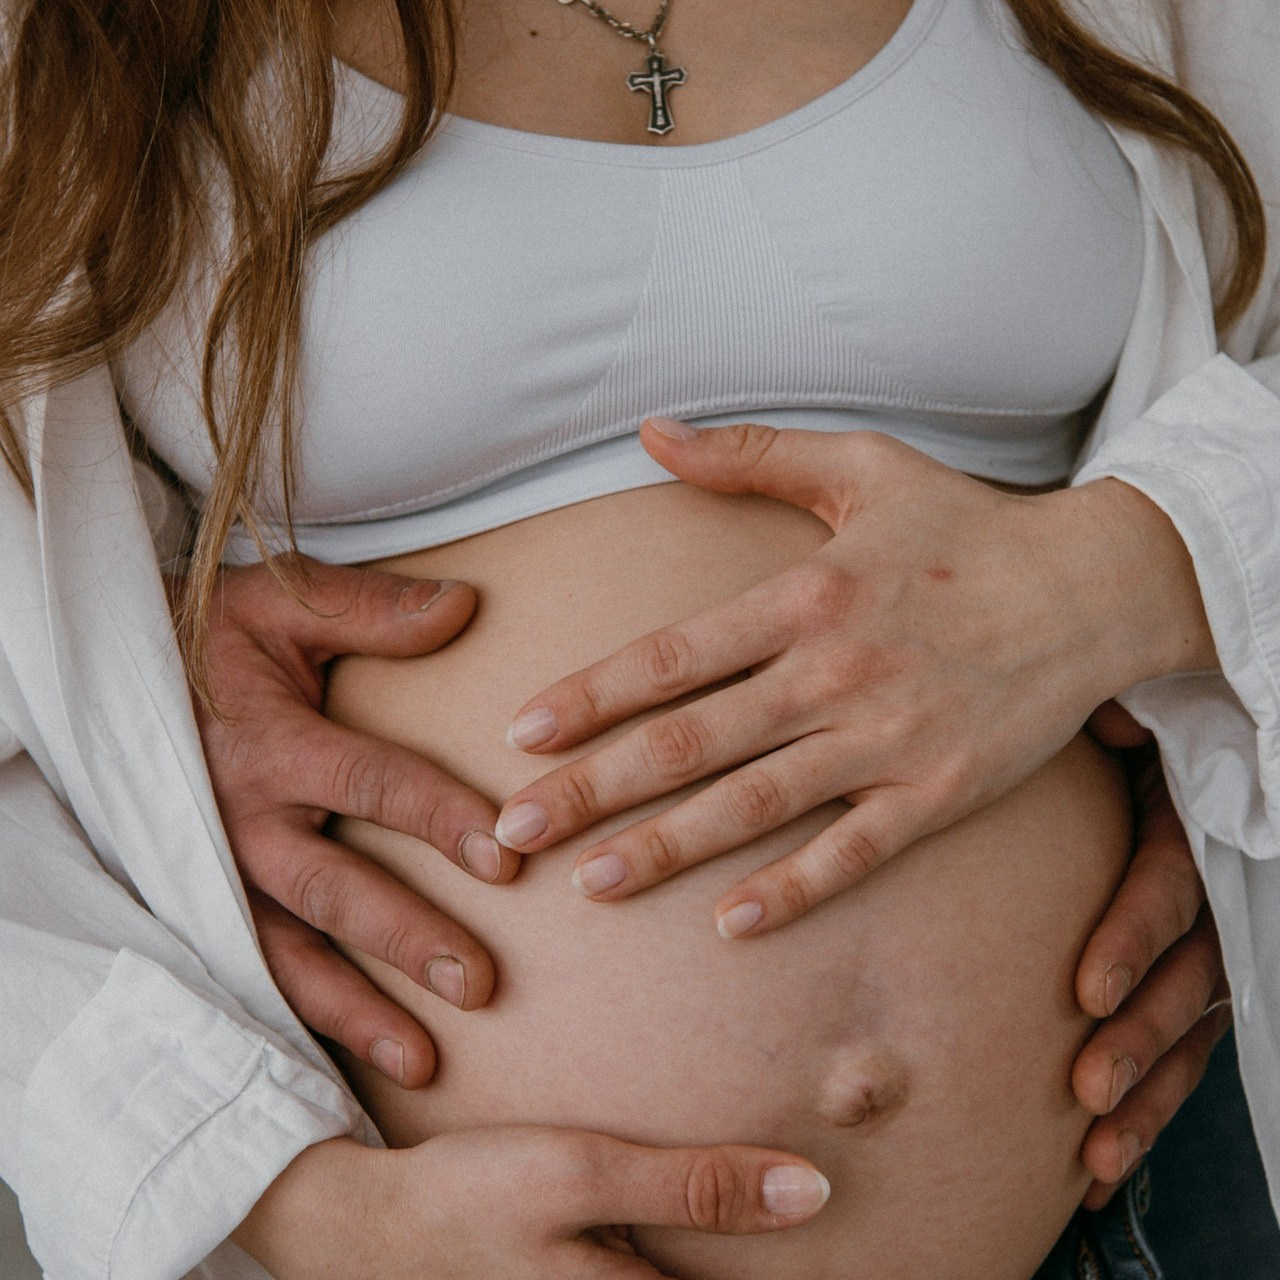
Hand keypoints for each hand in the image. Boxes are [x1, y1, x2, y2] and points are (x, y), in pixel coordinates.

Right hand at [191, 556, 519, 1086]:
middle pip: (332, 889)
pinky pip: (253, 969)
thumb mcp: (281, 606)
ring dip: (355, 1009)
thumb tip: (463, 607)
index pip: (369, 784)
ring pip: (288, 952)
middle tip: (478, 982)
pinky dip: (299, 1018)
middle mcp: (242, 820)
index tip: (506, 856)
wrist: (119, 681)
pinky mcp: (207, 902)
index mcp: (272, 744)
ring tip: (423, 1061)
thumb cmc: (215, 642)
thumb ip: (369, 611)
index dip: (438, 818)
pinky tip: (349, 1063)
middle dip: (405, 937)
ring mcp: (220, 873)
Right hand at [234, 1127, 830, 1278]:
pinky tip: (709, 1238)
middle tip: (884, 1262)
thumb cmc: (472, 1197)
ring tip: (805, 1247)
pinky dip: (692, 1260)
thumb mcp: (582, 1176)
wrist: (365, 1231)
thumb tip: (815, 1193)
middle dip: (788, 1272)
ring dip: (735, 1261)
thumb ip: (693, 1187)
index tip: (918, 1272)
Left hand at [495, 422, 1213, 935]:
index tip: (520, 734)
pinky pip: (858, 852)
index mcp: (806, 596)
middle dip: (595, 788)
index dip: (590, 697)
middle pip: (692, 741)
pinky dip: (796, 889)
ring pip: (757, 804)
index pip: (673, 657)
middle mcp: (835, 672)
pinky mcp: (942, 791)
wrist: (1098, 585)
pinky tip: (730, 924)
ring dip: (668, 847)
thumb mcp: (862, 466)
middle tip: (515, 830)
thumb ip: (752, 454)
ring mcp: (888, 738)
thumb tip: (652, 431)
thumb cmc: (968, 526)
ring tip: (589, 883)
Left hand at [1072, 707, 1228, 1207]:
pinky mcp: (1196, 990)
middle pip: (1186, 976)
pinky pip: (1182, 1057)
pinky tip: (1098, 1171)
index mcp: (1190, 822)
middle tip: (1086, 1088)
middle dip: (1138, 1037)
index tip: (1084, 991)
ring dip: (1147, 1095)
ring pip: (1189, 1031)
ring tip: (1096, 1152)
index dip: (1132, 938)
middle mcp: (1213, 895)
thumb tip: (1108, 725)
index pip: (1168, 887)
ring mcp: (1211, 950)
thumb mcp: (1131, 714)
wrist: (1149, 752)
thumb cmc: (1123, 733)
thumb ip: (1122, 721)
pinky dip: (1147, 1114)